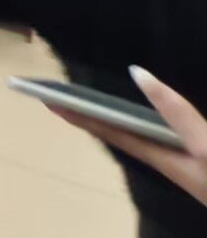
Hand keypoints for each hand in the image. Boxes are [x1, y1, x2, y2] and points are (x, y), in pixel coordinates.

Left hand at [51, 67, 206, 208]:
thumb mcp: (206, 145)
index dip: (79, 115)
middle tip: (61, 100)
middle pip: (121, 134)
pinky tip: (154, 126)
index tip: (46, 100)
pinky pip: (165, 142)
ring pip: (142, 140)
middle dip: (92, 117)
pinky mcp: (201, 164)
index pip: (111, 131)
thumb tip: (137, 73)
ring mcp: (186, 165)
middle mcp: (168, 162)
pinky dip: (150, 128)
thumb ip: (175, 111)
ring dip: (117, 122)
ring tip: (95, 107)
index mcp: (162, 158)